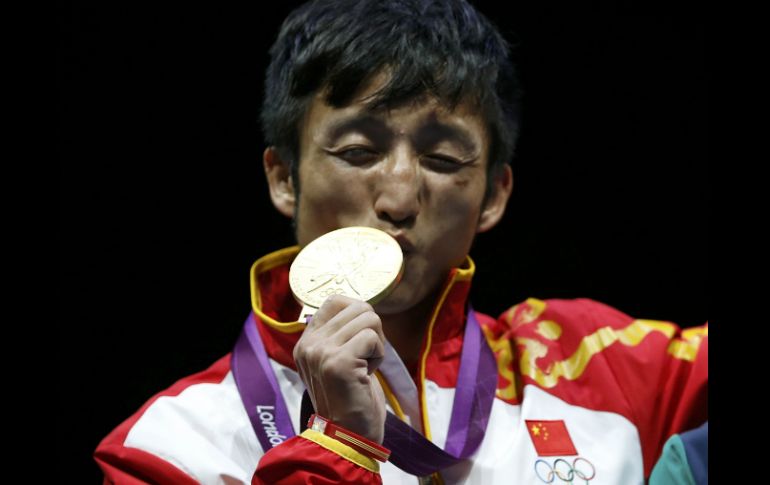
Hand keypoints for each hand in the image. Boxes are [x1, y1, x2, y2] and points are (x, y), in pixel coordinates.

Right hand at [293, 295, 386, 442]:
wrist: (348, 437)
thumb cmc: (351, 398)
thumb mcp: (336, 361)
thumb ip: (340, 335)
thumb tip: (360, 306)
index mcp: (306, 342)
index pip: (335, 300)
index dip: (358, 314)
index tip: (360, 342)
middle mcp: (309, 345)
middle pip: (358, 307)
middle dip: (372, 330)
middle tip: (365, 359)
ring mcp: (321, 353)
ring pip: (368, 318)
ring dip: (376, 344)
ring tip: (365, 367)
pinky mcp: (338, 363)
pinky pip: (372, 337)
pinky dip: (379, 355)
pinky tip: (368, 374)